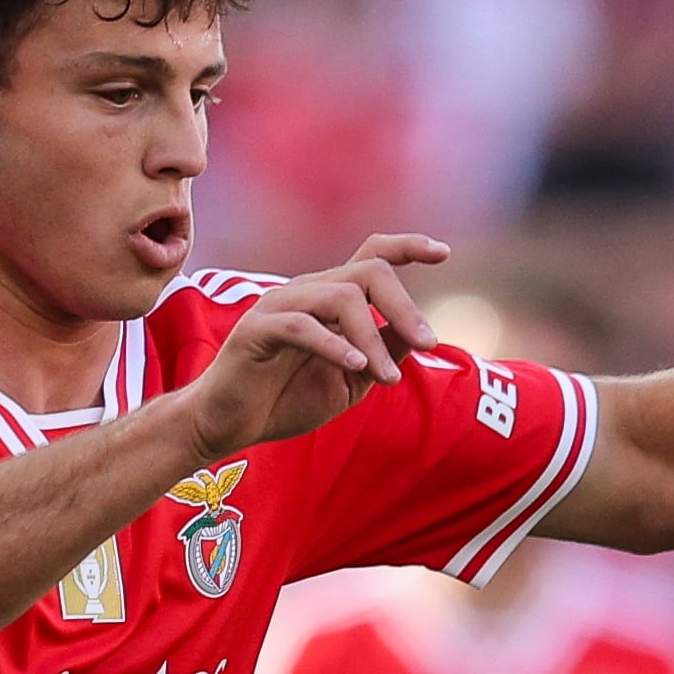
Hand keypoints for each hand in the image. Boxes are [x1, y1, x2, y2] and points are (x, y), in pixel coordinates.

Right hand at [180, 234, 452, 458]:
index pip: (372, 255)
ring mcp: (280, 305)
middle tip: (429, 344)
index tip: (443, 253)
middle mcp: (308, 292)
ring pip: (341, 296)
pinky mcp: (257, 329)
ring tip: (388, 377)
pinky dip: (334, 345)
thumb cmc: (285, 400)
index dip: (408, 247)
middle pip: (368, 271)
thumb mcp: (351, 380)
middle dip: (405, 306)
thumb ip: (383, 353)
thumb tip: (420, 334)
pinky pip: (302, 325)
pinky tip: (356, 367)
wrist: (230, 426)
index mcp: (330, 299)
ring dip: (372, 338)